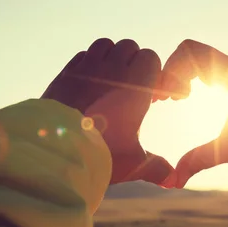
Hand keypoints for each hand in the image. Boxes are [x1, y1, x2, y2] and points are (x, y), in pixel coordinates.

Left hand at [42, 38, 172, 184]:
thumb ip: (158, 168)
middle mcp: (111, 70)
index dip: (156, 76)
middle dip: (135, 64)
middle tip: (133, 90)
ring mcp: (86, 68)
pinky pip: (83, 56)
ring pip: (105, 46)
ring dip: (112, 59)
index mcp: (135, 85)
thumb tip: (174, 180)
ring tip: (112, 82)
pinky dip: (90, 64)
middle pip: (130, 48)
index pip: (151, 59)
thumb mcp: (133, 163)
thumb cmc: (99, 155)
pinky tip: (90, 85)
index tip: (154, 98)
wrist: (53, 150)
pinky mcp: (65, 72)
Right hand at [157, 39, 227, 187]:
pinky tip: (189, 98)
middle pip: (188, 51)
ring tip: (176, 99)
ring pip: (194, 55)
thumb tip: (172, 182)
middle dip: (171, 72)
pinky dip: (190, 75)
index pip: (190, 53)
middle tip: (166, 100)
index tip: (169, 100)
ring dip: (179, 73)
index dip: (171, 72)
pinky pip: (203, 64)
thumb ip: (198, 161)